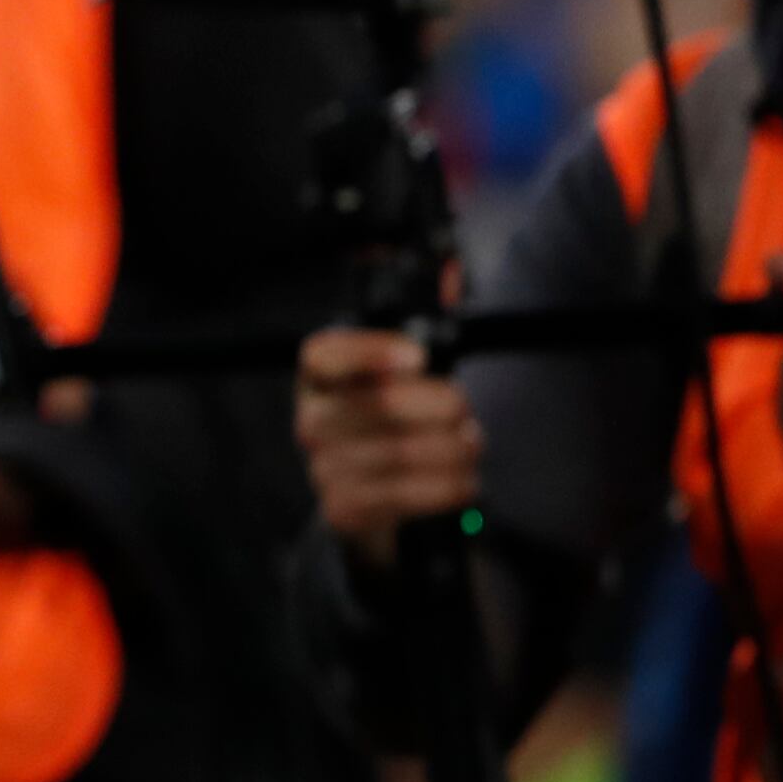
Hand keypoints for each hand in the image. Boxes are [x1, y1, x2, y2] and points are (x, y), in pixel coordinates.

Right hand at [297, 329, 481, 571]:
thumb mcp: (396, 376)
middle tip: (463, 408)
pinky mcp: (345, 507)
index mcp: (318, 378)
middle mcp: (312, 420)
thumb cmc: (386, 423)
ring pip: (402, 452)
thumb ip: (421, 329)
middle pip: (380, 405)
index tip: (418, 357)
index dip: (372, 352)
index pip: (327, 356)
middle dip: (440, 405)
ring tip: (470, 444)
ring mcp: (324, 467)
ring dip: (453, 449)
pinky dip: (447, 486)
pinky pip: (406, 494)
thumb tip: (450, 274)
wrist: (365, 493)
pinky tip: (464, 479)